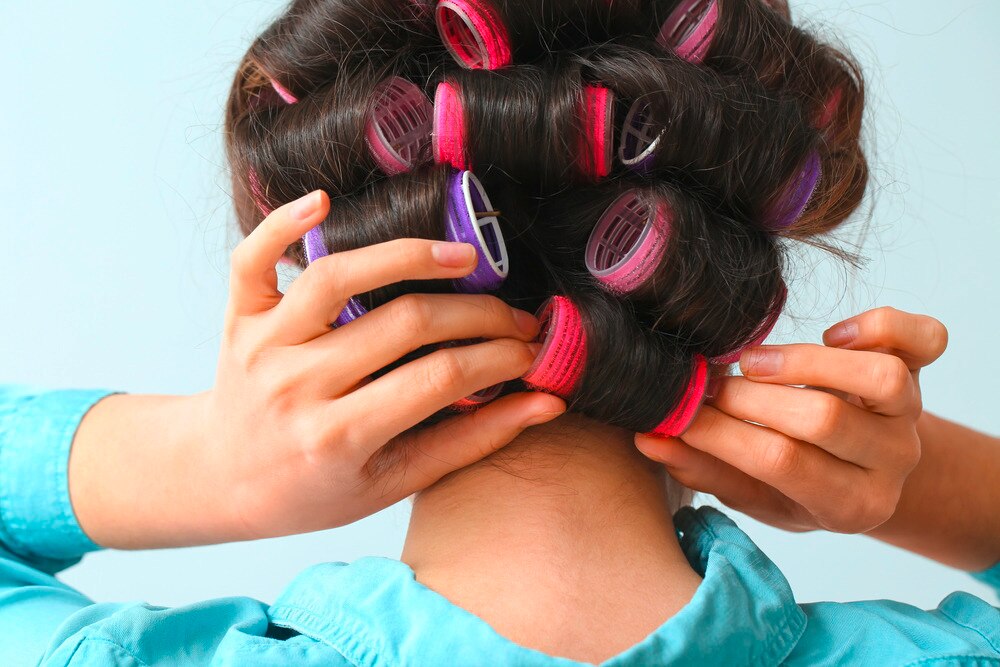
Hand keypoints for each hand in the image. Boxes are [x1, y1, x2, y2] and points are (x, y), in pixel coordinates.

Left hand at [203, 190, 563, 539]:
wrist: (220, 479)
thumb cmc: (313, 489)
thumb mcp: (391, 484)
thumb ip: (469, 441)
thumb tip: (545, 404)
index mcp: (337, 437)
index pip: (438, 380)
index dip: (497, 359)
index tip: (530, 352)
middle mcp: (297, 385)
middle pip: (404, 325)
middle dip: (477, 315)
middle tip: (515, 318)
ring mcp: (263, 345)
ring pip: (338, 277)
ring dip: (408, 256)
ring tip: (463, 257)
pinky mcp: (238, 316)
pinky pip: (253, 258)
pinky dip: (282, 223)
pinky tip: (324, 201)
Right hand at [635, 306, 947, 533]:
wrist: (869, 472)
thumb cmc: (800, 486)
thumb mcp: (756, 496)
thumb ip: (708, 470)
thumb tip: (650, 439)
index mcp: (851, 505)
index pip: (781, 463)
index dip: (720, 434)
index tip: (676, 413)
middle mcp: (893, 462)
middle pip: (824, 420)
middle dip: (750, 398)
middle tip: (708, 387)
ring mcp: (912, 416)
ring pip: (879, 378)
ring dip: (805, 361)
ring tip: (753, 361)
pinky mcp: (922, 372)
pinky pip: (923, 339)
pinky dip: (878, 327)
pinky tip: (835, 334)